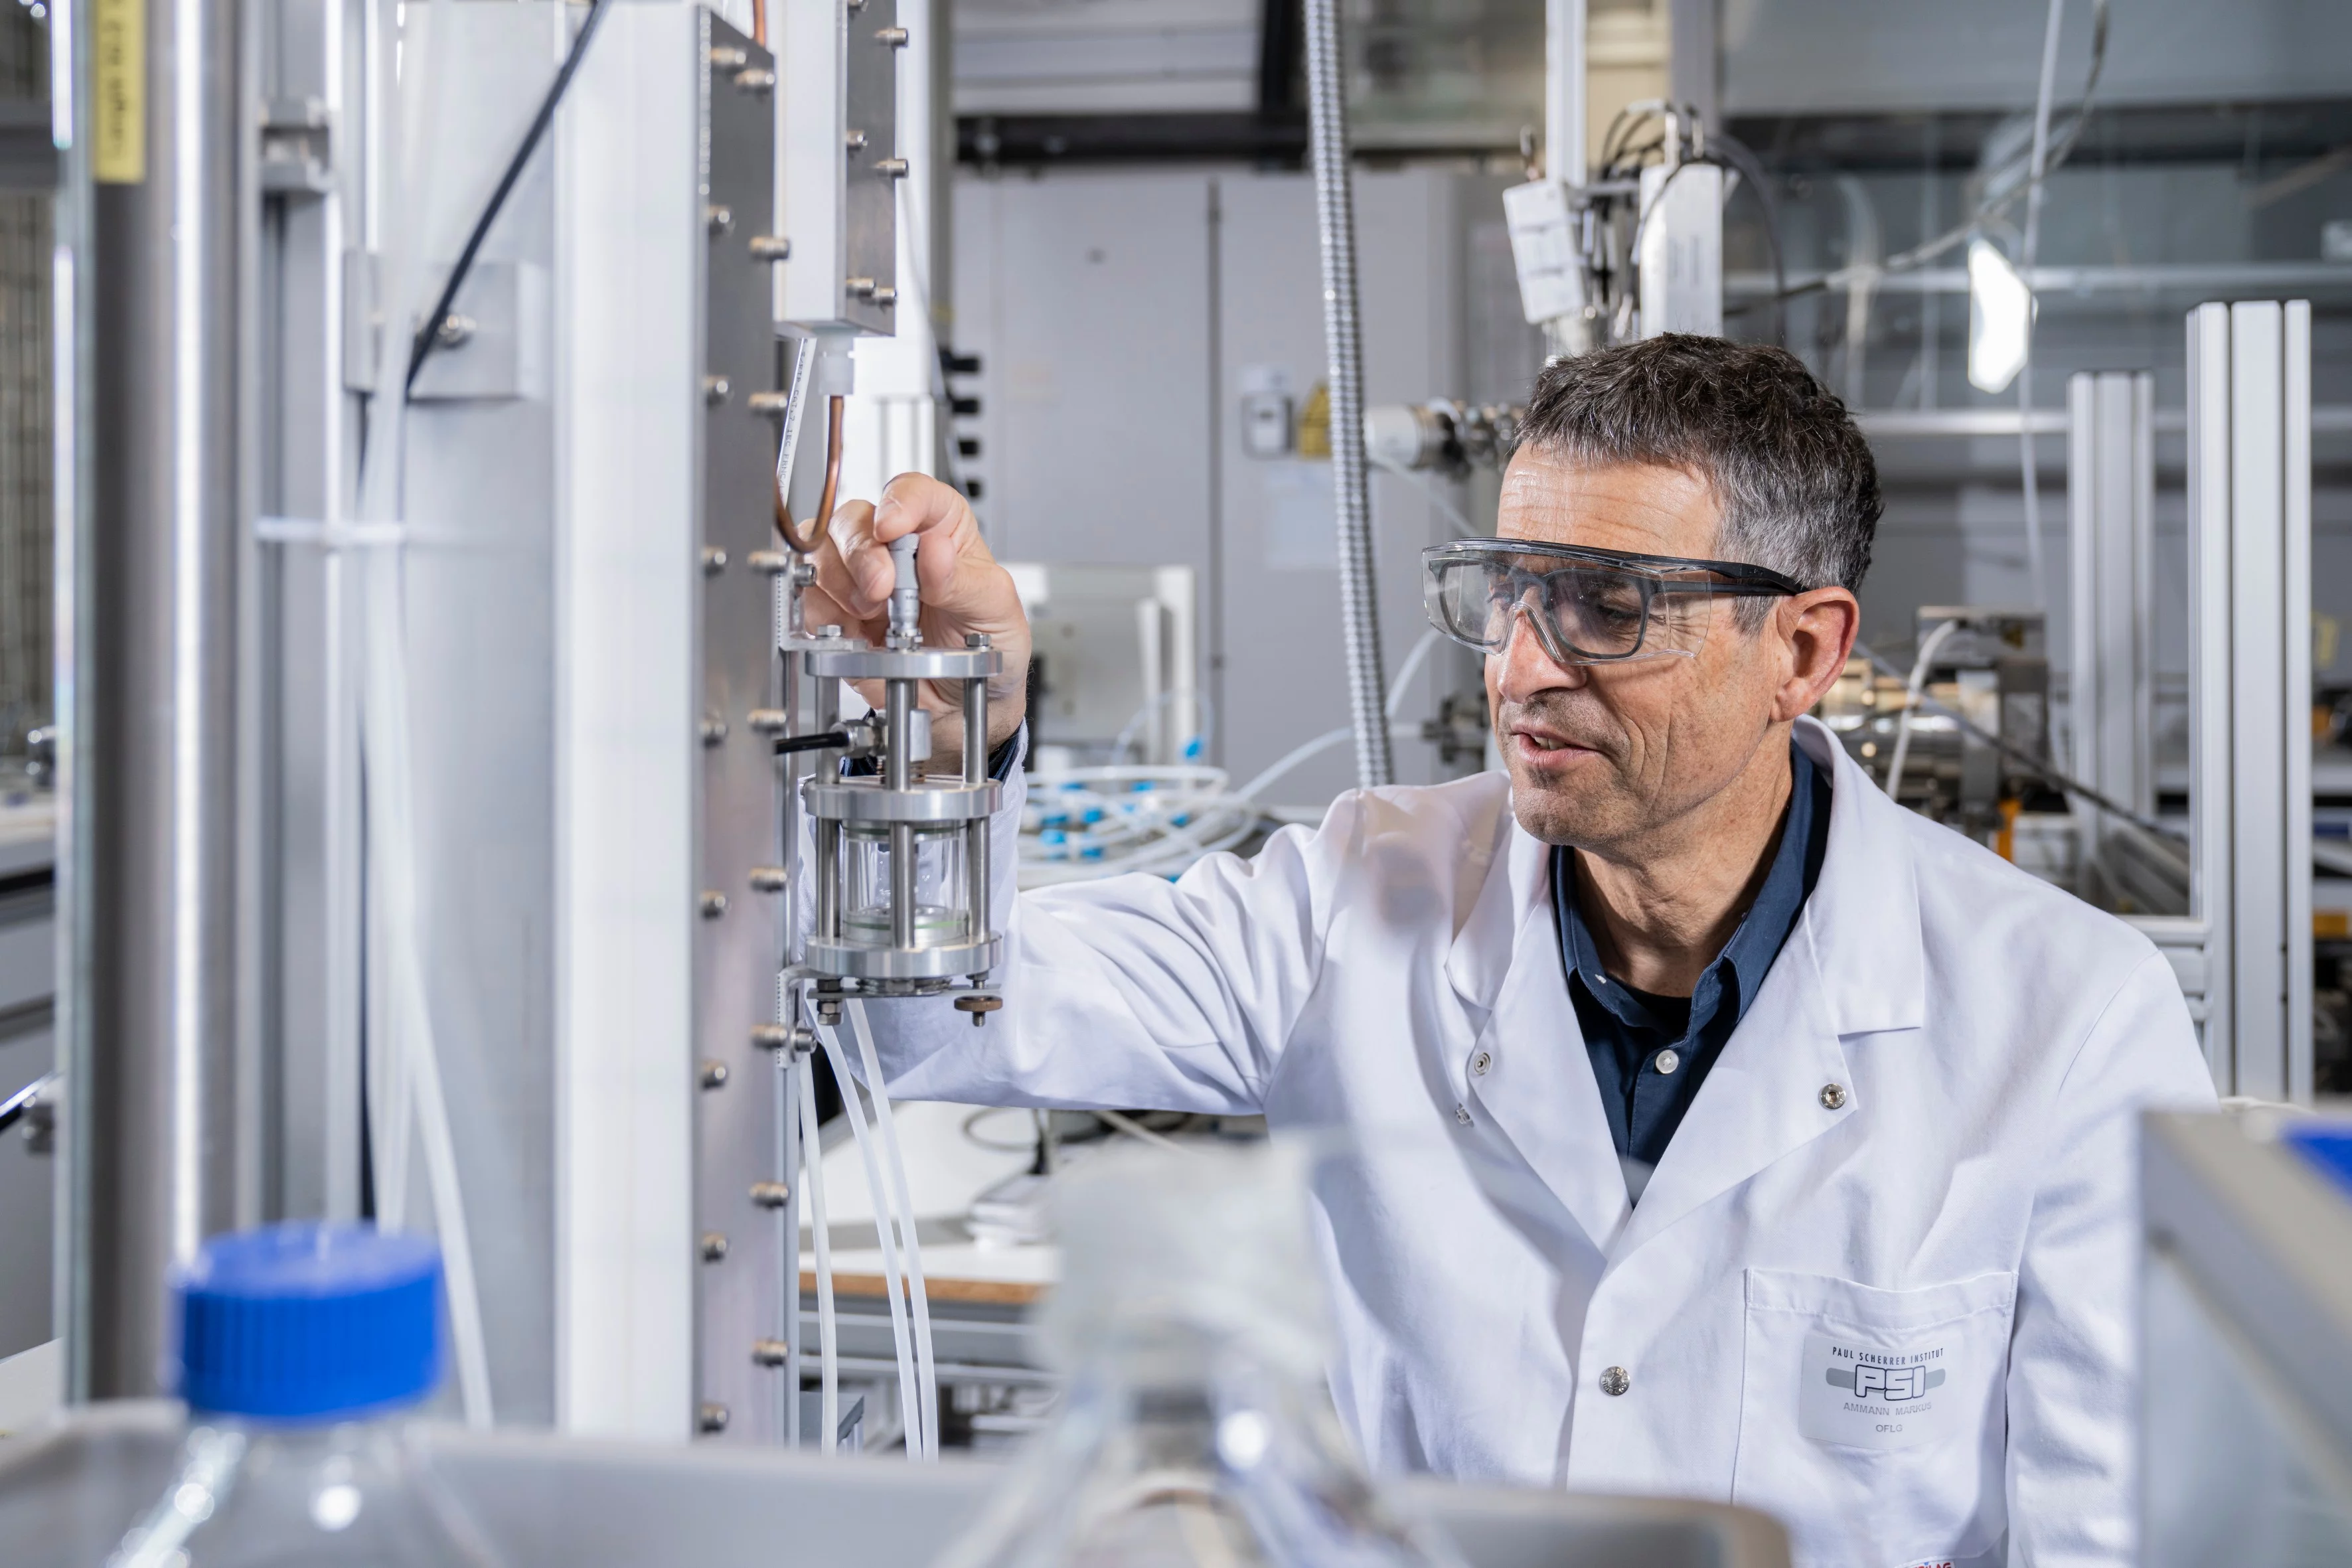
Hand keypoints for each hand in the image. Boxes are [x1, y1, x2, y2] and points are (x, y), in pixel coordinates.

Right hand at [805, 473, 1030, 768]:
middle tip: (882, 588)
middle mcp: (894, 548)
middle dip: (861, 552)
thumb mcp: (996, 611)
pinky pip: (809, 600)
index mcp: (941, 529)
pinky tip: (852, 630)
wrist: (963, 707)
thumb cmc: (986, 646)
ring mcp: (860, 581)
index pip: (912, 492)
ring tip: (873, 614)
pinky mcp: (837, 616)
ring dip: (841, 583)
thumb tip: (936, 550)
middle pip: (854, 519)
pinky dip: (822, 614)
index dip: (898, 503)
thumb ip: (965, 582)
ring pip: (821, 553)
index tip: (893, 528)